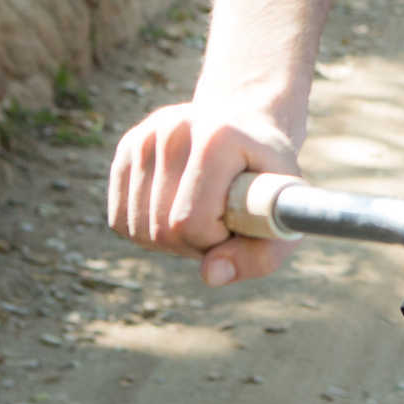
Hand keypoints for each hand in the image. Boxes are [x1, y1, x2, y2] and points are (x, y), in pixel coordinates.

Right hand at [107, 102, 299, 286]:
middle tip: (221, 222)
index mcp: (217, 136)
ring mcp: (145, 136)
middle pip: (162, 228)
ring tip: (202, 215)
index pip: (191, 221)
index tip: (237, 222)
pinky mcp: (126, 148)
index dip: (215, 241)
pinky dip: (147, 230)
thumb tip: (211, 275)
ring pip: (137, 228)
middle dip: (194, 243)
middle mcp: (174, 127)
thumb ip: (262, 255)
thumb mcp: (283, 214)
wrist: (247, 130)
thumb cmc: (267, 178)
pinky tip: (175, 210)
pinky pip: (120, 219)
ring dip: (170, 240)